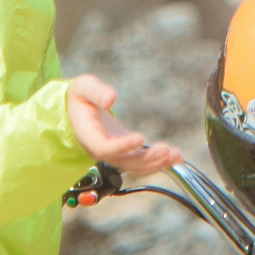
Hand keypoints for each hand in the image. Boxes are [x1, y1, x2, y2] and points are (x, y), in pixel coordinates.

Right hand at [65, 75, 181, 175]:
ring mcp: (115, 154)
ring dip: (157, 163)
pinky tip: (177, 157)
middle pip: (124, 162)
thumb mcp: (83, 87)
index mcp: (88, 136)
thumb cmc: (81, 97)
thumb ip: (96, 92)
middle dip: (146, 158)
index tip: (139, 138)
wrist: (77, 111)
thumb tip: (111, 98)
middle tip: (165, 149)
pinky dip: (160, 162)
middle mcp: (102, 150)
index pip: (103, 148)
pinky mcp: (127, 152)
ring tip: (176, 155)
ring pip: (136, 167)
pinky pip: (143, 163)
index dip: (121, 147)